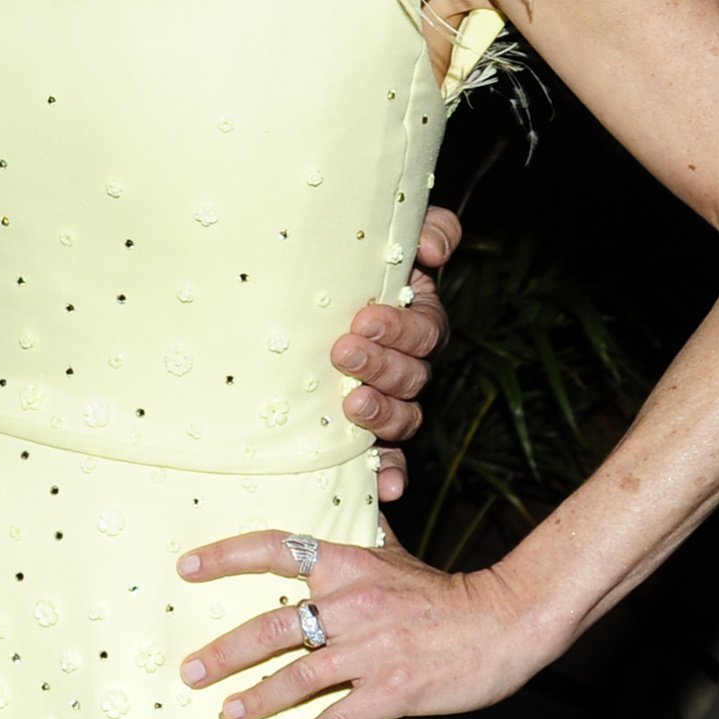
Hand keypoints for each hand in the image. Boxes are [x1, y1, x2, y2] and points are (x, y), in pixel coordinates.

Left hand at [171, 528, 556, 718]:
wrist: (506, 622)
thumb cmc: (446, 593)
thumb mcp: (398, 553)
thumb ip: (365, 530)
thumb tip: (356, 486)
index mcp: (349, 565)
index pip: (276, 549)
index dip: (226, 557)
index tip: (186, 569)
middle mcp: (353, 605)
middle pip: (272, 627)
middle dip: (224, 653)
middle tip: (190, 672)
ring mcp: (372, 651)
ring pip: (297, 678)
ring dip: (256, 700)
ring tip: (227, 712)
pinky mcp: (394, 691)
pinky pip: (340, 718)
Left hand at [336, 203, 458, 502]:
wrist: (285, 301)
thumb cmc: (335, 267)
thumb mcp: (371, 239)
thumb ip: (420, 230)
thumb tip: (433, 245)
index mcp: (413, 321)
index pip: (425, 329)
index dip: (401, 327)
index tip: (364, 319)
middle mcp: (406, 364)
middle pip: (414, 373)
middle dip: (382, 364)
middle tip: (343, 352)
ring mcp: (388, 402)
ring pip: (405, 416)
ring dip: (383, 414)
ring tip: (351, 407)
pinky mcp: (366, 435)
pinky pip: (389, 459)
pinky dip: (391, 472)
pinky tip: (387, 488)